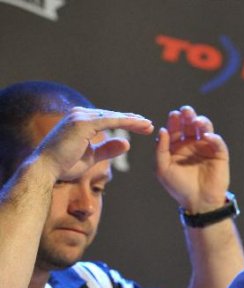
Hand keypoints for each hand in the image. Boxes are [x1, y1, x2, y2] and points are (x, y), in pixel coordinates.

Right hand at [35, 107, 153, 180]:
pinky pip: (110, 121)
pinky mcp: (83, 123)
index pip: (107, 119)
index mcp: (79, 121)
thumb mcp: (91, 157)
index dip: (125, 123)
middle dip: (132, 121)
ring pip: (113, 117)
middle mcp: (79, 114)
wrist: (46, 169)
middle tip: (149, 125)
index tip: (141, 128)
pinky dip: (126, 122)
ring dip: (132, 121)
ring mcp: (80, 116)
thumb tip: (127, 143)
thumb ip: (107, 149)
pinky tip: (139, 125)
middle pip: (112, 116)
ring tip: (148, 125)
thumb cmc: (64, 165)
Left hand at [155, 106, 228, 211]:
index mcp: (176, 145)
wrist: (198, 202)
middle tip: (186, 111)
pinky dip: (213, 137)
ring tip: (197, 121)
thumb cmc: (178, 186)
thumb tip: (162, 130)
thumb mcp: (162, 169)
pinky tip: (207, 137)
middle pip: (190, 124)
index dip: (175, 121)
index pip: (175, 128)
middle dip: (189, 115)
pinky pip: (218, 142)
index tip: (174, 115)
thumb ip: (161, 150)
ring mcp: (206, 148)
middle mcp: (191, 144)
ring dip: (202, 122)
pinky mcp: (219, 154)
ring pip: (205, 129)